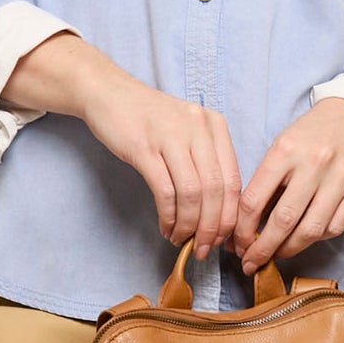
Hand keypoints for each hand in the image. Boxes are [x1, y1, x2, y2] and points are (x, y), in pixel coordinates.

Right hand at [58, 51, 245, 260]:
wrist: (109, 94)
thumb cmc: (150, 119)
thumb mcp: (187, 131)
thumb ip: (206, 162)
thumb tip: (218, 212)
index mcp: (215, 126)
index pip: (234, 180)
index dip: (230, 216)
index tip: (223, 238)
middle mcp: (198, 128)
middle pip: (216, 191)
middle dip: (212, 227)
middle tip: (204, 248)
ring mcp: (171, 136)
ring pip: (193, 194)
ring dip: (189, 225)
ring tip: (182, 240)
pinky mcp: (144, 148)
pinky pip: (165, 192)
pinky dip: (168, 216)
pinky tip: (166, 227)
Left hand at [232, 96, 343, 275]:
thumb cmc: (310, 136)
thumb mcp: (280, 148)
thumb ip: (264, 184)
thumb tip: (244, 228)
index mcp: (285, 150)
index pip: (254, 201)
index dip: (242, 231)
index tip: (237, 246)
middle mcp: (314, 163)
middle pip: (283, 221)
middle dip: (262, 249)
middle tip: (251, 263)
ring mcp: (341, 177)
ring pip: (311, 230)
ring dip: (289, 250)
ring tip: (277, 255)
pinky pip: (335, 227)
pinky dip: (317, 239)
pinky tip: (305, 239)